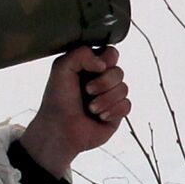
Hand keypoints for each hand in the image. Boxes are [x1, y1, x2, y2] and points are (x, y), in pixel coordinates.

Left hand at [20, 46, 129, 178]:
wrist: (60, 130)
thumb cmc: (58, 100)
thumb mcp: (61, 68)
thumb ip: (81, 54)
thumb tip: (104, 64)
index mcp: (89, 66)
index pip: (110, 53)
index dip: (107, 59)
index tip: (95, 68)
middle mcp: (101, 80)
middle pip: (119, 71)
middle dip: (104, 82)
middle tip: (88, 91)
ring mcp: (109, 96)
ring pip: (124, 88)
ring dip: (106, 99)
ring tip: (91, 108)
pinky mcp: (116, 113)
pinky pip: (127, 105)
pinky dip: (113, 111)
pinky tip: (100, 117)